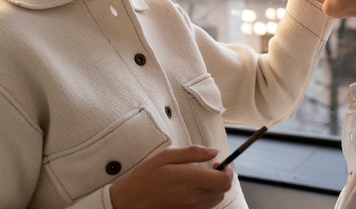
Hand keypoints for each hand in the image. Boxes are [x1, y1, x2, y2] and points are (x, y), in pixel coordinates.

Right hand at [110, 145, 233, 208]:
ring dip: (212, 188)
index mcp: (190, 180)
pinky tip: (189, 190)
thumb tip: (214, 151)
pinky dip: (203, 198)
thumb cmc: (144, 179)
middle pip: (223, 190)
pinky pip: (204, 207)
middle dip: (220, 178)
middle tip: (208, 169)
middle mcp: (194, 197)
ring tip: (196, 179)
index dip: (227, 171)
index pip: (224, 180)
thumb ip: (193, 153)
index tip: (219, 164)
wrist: (128, 203)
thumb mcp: (166, 157)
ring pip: (215, 200)